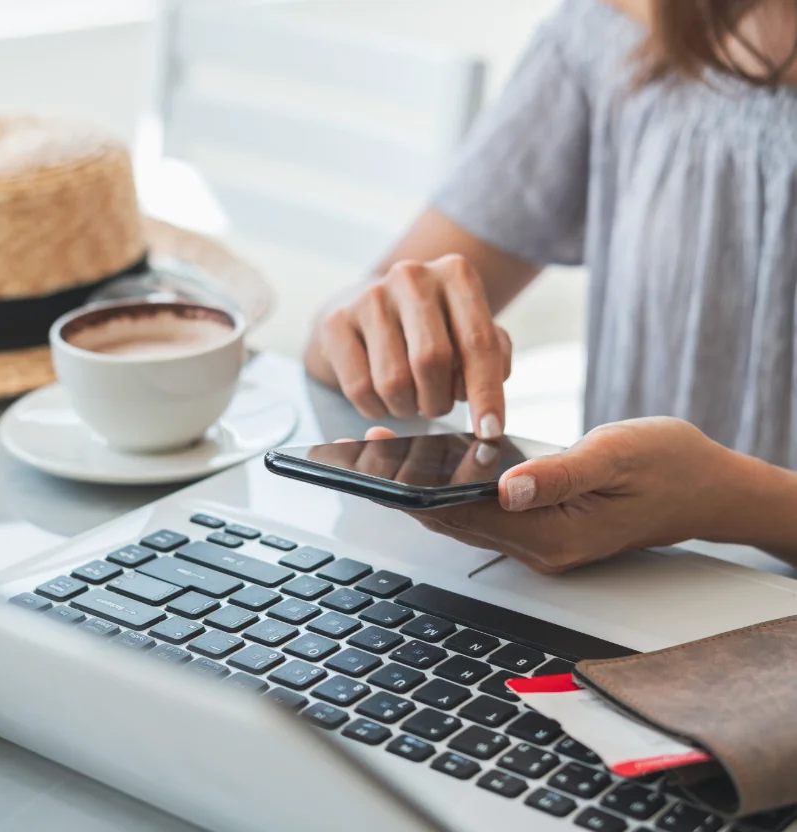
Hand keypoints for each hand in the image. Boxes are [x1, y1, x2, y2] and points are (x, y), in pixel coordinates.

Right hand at [312, 255, 511, 437]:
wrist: (369, 308)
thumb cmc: (432, 328)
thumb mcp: (471, 332)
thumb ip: (493, 360)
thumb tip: (488, 414)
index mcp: (456, 274)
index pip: (478, 342)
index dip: (486, 393)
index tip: (490, 430)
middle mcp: (412, 277)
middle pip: (431, 359)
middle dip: (439, 400)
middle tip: (437, 407)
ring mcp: (369, 296)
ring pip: (393, 381)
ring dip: (407, 408)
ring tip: (410, 400)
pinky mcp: (336, 322)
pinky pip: (359, 388)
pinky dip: (377, 409)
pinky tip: (382, 399)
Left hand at [349, 419, 734, 573]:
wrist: (707, 488)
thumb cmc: (670, 465)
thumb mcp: (616, 454)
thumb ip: (559, 474)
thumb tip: (506, 485)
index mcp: (554, 536)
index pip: (464, 516)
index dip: (415, 490)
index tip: (378, 461)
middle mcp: (541, 550)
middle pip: (455, 522)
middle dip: (409, 489)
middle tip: (371, 449)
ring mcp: (542, 544)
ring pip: (467, 519)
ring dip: (429, 489)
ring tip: (392, 450)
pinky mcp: (545, 530)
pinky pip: (487, 513)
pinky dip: (457, 489)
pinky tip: (439, 462)